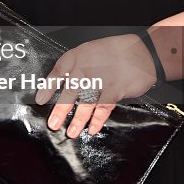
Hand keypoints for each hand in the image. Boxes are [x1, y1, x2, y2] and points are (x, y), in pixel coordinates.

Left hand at [35, 33, 156, 136]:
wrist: (142, 52)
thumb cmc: (118, 51)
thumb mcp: (92, 51)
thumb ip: (80, 66)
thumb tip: (68, 85)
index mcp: (78, 56)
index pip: (58, 72)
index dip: (48, 87)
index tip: (40, 99)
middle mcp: (86, 67)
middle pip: (69, 92)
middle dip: (59, 110)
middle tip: (53, 123)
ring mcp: (100, 79)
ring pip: (85, 104)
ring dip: (77, 120)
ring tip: (71, 132)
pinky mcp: (114, 90)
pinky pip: (102, 108)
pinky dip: (97, 120)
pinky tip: (92, 128)